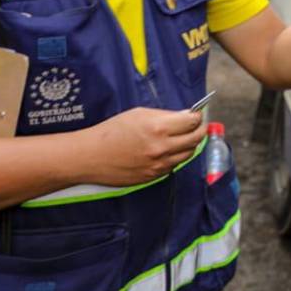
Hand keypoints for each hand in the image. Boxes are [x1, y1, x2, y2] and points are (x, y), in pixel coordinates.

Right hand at [77, 107, 204, 185]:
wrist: (90, 157)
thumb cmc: (111, 131)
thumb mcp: (139, 114)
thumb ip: (165, 115)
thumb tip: (186, 115)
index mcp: (159, 128)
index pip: (192, 122)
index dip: (197, 116)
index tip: (196, 114)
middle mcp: (162, 148)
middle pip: (196, 138)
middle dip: (200, 129)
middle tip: (198, 125)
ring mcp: (159, 164)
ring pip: (188, 154)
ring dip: (190, 144)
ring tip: (184, 137)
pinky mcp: (154, 176)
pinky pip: (174, 165)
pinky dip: (176, 156)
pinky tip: (168, 149)